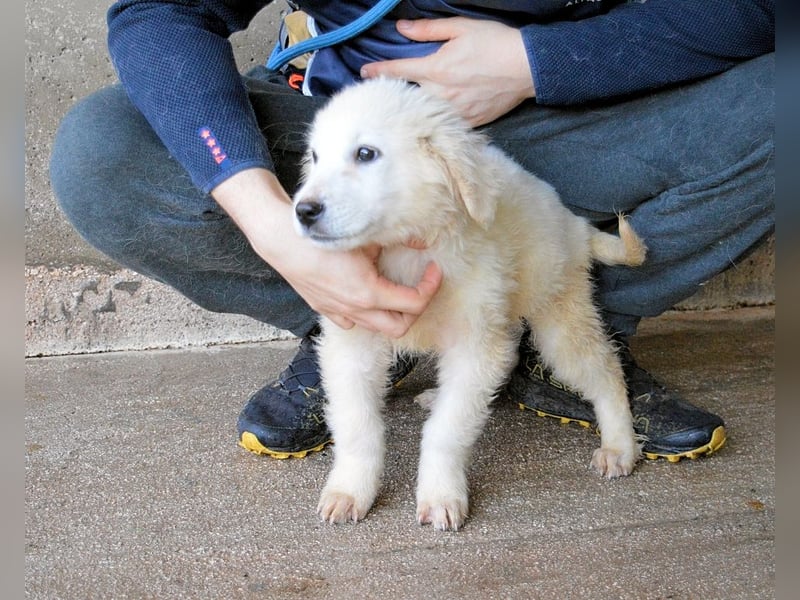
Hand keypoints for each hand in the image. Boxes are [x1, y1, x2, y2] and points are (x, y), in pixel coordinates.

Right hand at [212, 169, 441, 336]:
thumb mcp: (365, 237)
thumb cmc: (323, 239)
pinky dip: (367, 315)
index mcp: (369, 293)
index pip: (414, 303)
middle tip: (419, 288)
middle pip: (400, 327)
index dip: (430, 288)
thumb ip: (397, 240)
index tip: (434, 271)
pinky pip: (353, 322)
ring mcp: (340, 313)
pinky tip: (367, 295)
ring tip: (396, 292)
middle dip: (415, 310)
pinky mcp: (326, 310)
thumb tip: (422, 240)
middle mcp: (357, 310)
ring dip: (392, 314)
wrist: (283, 244)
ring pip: (377, 327)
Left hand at [360, 18, 534, 126]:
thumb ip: (428, 30)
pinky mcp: (469, 121)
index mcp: (436, 69)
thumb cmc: (495, 43)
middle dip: (397, 93)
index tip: (364, 72)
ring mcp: (455, 110)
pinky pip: (448, 122)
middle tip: (386, 91)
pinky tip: (435, 117)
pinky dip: (439, 118)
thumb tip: (401, 28)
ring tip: (408, 107)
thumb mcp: (460, 28)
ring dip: (416, 108)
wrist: (526, 67)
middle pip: (408, 96)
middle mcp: (441, 93)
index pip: (398, 71)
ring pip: (426, 111)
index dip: (378, 71)